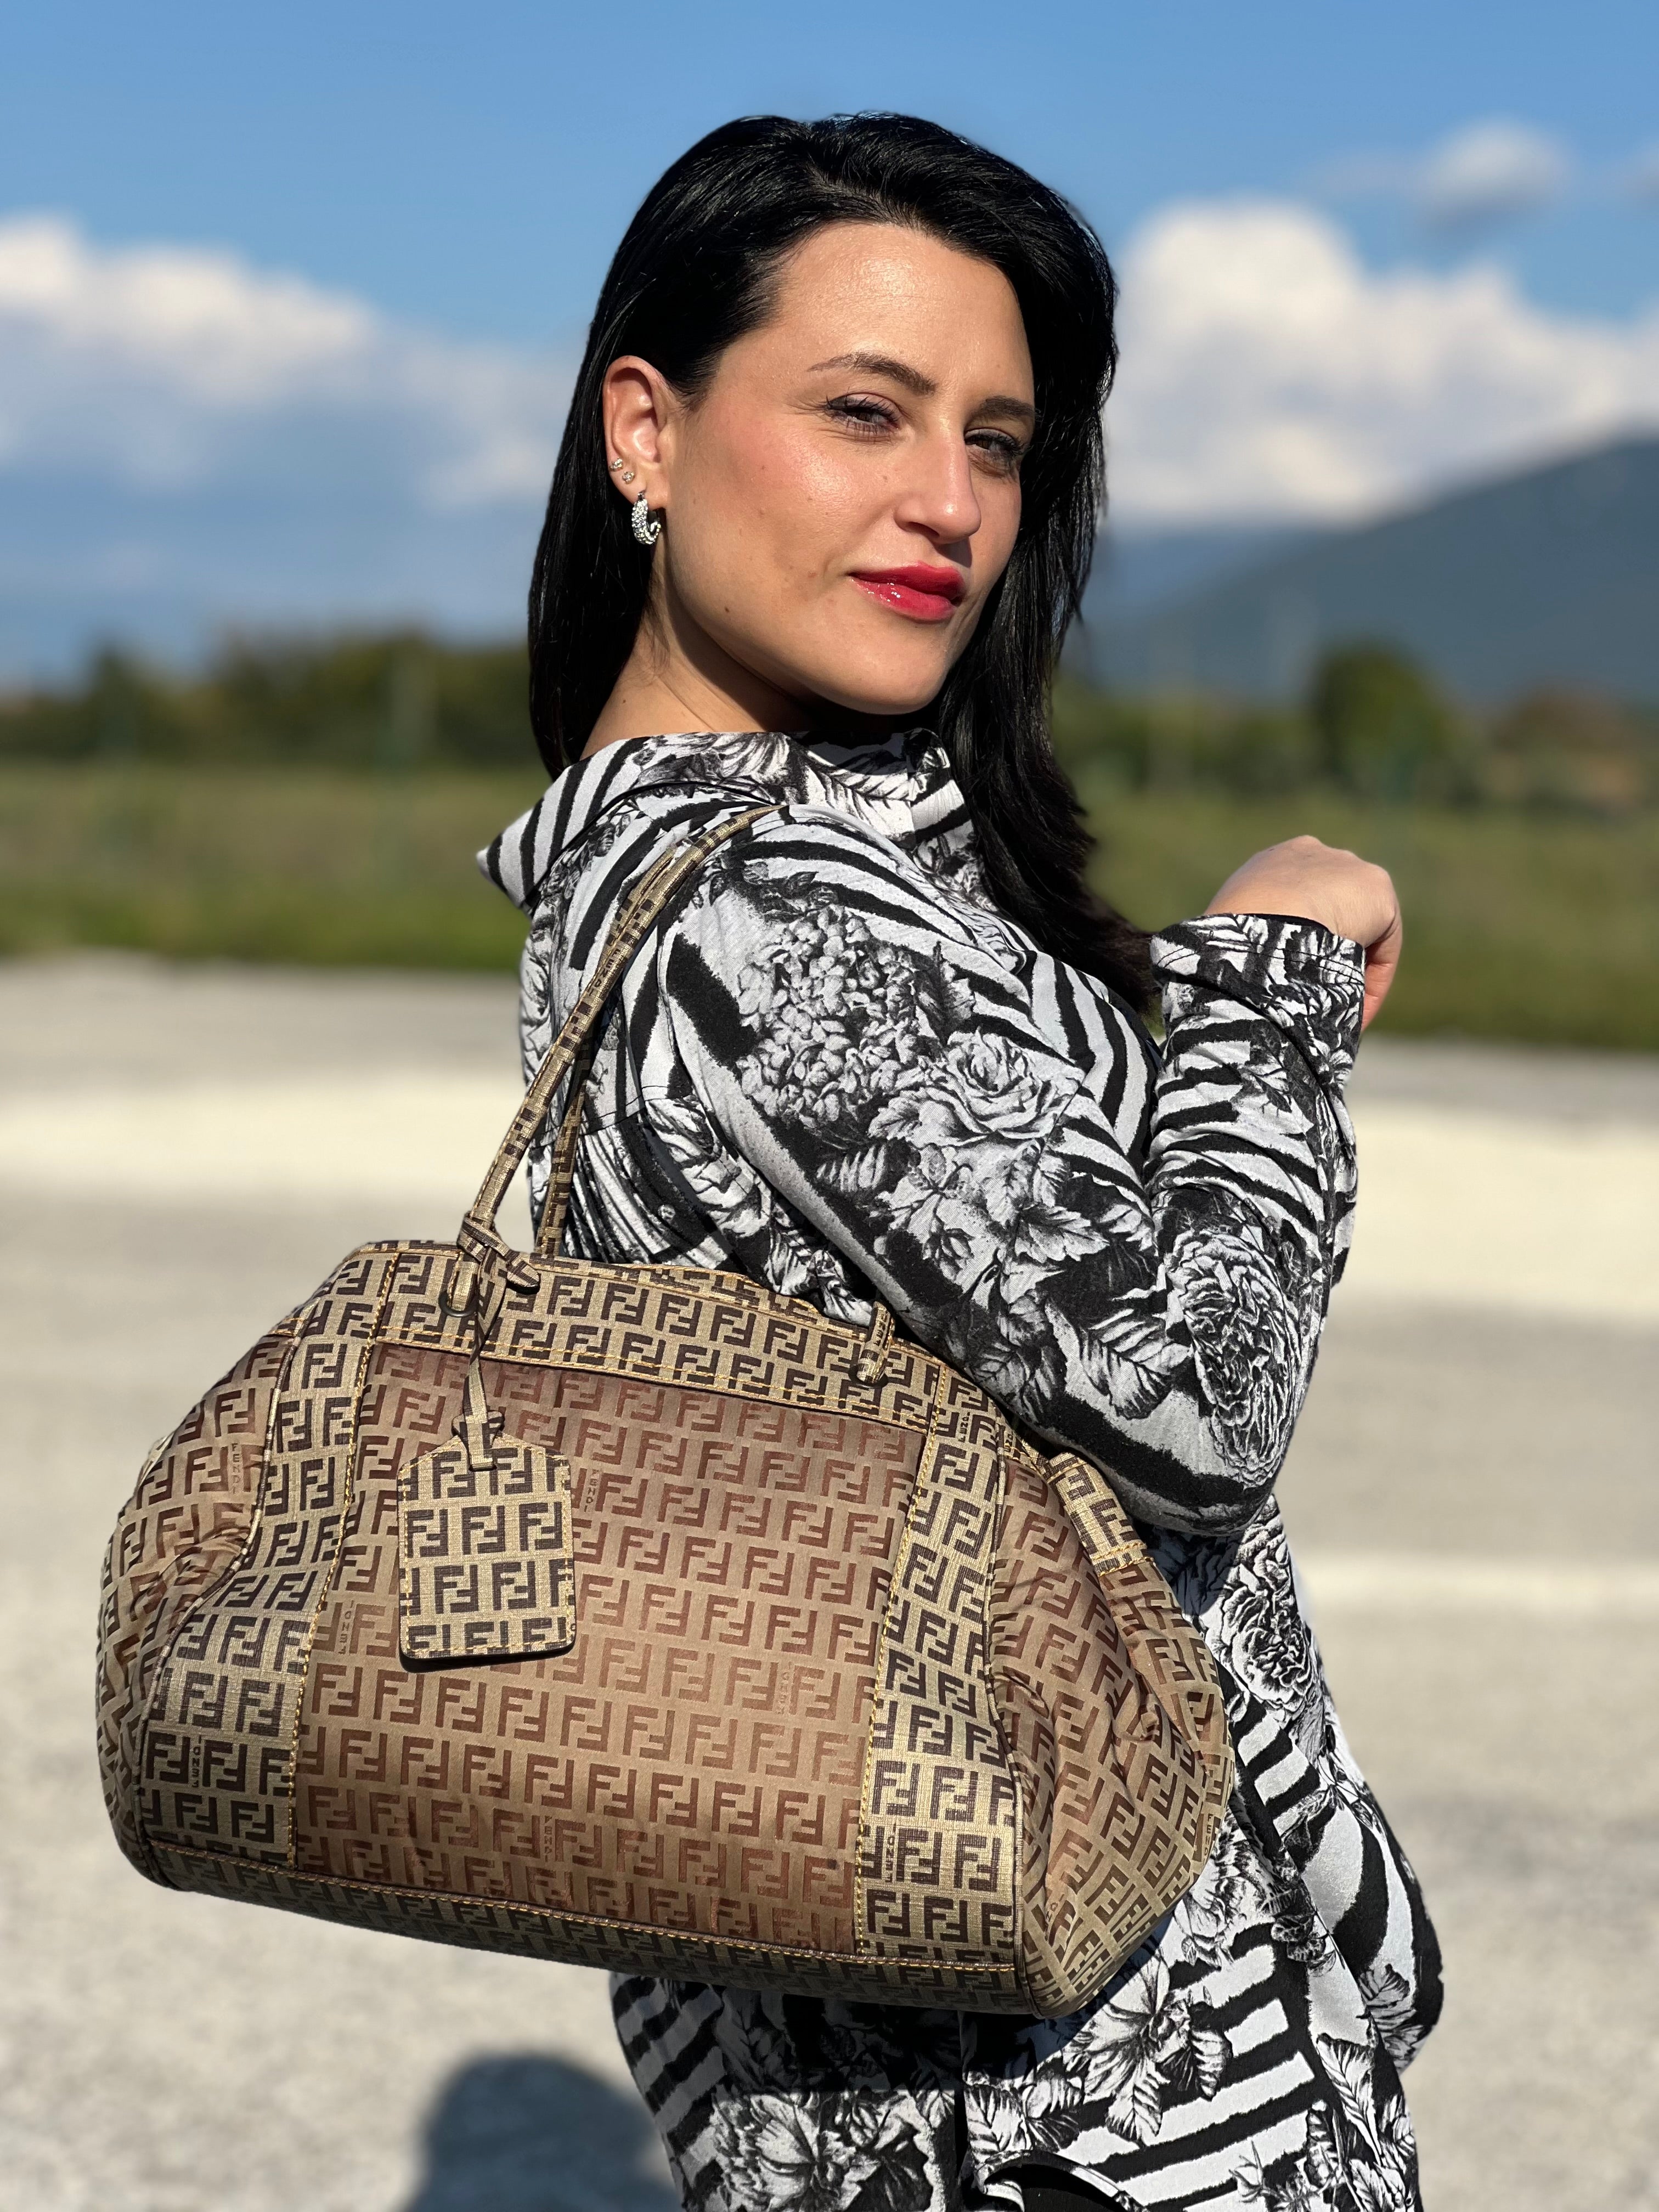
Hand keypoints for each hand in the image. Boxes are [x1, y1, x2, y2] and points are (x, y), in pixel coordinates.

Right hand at [1206, 835, 1401, 1030]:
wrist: (1263, 919)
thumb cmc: (1234, 937)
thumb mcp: (1234, 934)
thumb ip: (1252, 942)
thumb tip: (1253, 980)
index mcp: (1272, 861)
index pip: (1292, 898)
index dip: (1295, 940)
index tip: (1290, 977)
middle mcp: (1313, 855)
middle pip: (1331, 908)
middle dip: (1330, 949)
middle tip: (1319, 994)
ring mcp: (1349, 867)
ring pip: (1360, 929)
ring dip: (1352, 968)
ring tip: (1340, 1011)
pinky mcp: (1378, 890)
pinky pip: (1382, 945)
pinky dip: (1372, 980)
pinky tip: (1356, 1011)